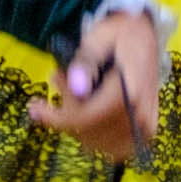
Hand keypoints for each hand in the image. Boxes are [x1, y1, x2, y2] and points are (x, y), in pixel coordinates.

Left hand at [29, 5, 165, 161]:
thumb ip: (86, 60)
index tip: (34, 107)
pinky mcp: (145, 132)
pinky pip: (112, 147)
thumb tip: (76, 86)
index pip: (87, 119)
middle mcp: (141, 115)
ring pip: (97, 142)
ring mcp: (145, 127)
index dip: (56, 118)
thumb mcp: (100, 37)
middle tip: (57, 79)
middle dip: (65, 111)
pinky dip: (93, 133)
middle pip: (89, 131)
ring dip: (76, 122)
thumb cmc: (120, 34)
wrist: (144, 36)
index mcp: (131, 92)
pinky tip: (83, 110)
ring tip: (70, 89)